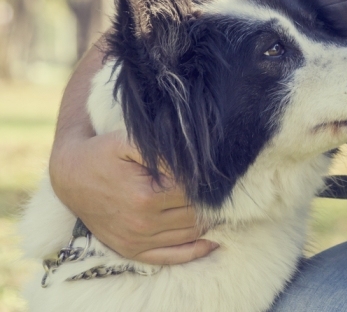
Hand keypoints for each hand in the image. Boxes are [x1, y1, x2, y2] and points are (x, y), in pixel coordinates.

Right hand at [49, 130, 217, 263]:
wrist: (70, 175)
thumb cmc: (103, 153)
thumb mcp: (130, 141)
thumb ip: (164, 151)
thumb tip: (196, 163)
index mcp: (146, 197)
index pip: (195, 193)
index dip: (210, 182)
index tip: (218, 172)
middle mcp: (142, 223)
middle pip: (197, 215)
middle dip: (213, 201)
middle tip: (224, 188)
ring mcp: (137, 240)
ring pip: (191, 235)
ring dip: (210, 222)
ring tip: (220, 205)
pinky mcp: (132, 250)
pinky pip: (173, 256)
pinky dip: (197, 249)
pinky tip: (213, 238)